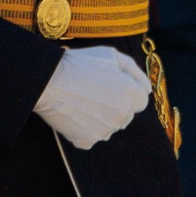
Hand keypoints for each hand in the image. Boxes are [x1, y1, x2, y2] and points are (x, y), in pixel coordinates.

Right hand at [33, 46, 153, 149]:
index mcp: (133, 96)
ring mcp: (105, 131)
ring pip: (109, 125)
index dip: (124, 90)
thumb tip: (148, 89)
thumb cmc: (79, 64)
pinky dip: (84, 128)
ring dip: (100, 116)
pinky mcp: (87, 140)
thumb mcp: (111, 56)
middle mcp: (123, 116)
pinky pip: (91, 136)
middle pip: (125, 114)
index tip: (106, 83)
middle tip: (91, 91)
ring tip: (80, 101)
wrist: (47, 80)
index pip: (140, 100)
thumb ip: (135, 72)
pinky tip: (74, 113)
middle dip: (114, 104)